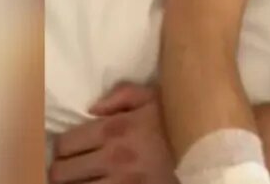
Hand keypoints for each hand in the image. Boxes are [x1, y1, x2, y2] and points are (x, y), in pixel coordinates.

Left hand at [50, 82, 176, 183]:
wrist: (207, 150)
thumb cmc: (176, 122)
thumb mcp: (153, 97)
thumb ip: (121, 95)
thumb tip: (92, 109)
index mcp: (115, 129)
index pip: (65, 144)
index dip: (63, 147)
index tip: (69, 149)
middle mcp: (113, 158)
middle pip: (61, 172)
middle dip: (61, 170)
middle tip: (69, 168)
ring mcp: (121, 183)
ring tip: (79, 180)